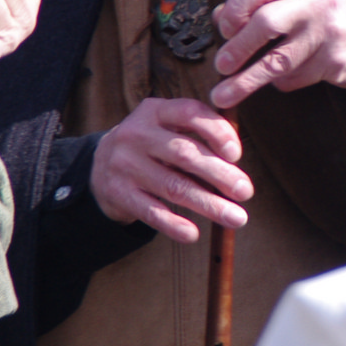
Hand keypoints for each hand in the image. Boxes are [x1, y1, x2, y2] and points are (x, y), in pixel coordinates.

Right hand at [90, 97, 251, 241]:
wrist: (99, 165)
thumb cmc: (151, 146)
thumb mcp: (166, 127)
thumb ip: (198, 136)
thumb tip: (237, 164)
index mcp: (154, 111)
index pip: (190, 113)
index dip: (217, 132)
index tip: (237, 155)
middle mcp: (137, 134)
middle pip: (185, 154)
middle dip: (220, 174)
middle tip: (246, 192)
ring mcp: (125, 165)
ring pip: (173, 187)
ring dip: (209, 204)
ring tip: (236, 218)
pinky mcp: (118, 193)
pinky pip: (151, 212)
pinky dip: (173, 224)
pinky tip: (193, 234)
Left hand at [207, 0, 345, 109]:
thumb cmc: (329, 14)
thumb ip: (262, 1)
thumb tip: (219, 18)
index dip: (236, 8)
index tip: (224, 29)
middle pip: (266, 22)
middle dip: (238, 47)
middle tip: (221, 64)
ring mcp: (329, 31)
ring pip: (278, 60)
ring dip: (247, 80)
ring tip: (225, 93)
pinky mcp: (335, 61)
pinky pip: (295, 78)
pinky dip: (281, 82)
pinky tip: (279, 80)